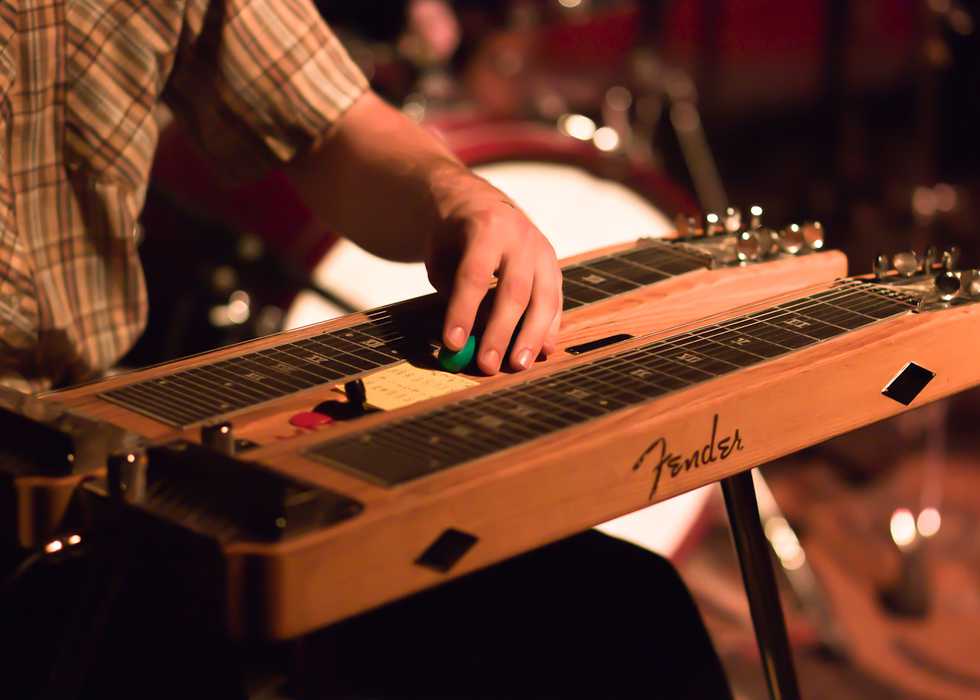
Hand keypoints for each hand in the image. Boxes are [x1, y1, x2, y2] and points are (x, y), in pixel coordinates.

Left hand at [425, 168, 561, 373]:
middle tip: (486, 365)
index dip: (464, 312)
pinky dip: (549, 329)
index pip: (474, 276)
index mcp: (486, 228)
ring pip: (543, 299)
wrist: (483, 204)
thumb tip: (465, 343)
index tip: (453, 344)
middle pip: (514, 292)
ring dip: (531, 337)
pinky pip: (556, 302)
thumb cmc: (456, 237)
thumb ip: (454, 294)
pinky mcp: (554, 266)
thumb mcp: (444, 257)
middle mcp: (521, 238)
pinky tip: (541, 352)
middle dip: (500, 333)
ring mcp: (543, 252)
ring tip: (517, 365)